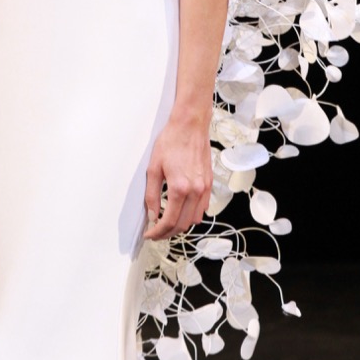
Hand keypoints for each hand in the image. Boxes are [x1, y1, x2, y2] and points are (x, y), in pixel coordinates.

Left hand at [142, 112, 211, 239]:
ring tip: (167, 223)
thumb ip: (152, 195)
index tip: (149, 234)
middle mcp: (195, 191)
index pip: (169, 221)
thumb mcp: (154, 168)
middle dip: (167, 233)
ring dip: (180, 226)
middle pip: (182, 225)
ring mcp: (204, 188)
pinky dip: (192, 215)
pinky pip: (202, 208)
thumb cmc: (171, 141)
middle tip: (155, 233)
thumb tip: (152, 215)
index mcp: (180, 188)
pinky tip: (181, 211)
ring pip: (194, 219)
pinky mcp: (209, 184)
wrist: (190, 125)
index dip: (157, 232)